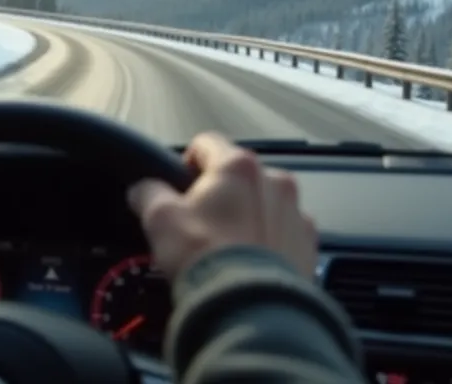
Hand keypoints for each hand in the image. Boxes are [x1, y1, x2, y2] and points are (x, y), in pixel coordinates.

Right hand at [127, 132, 317, 279]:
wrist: (250, 307)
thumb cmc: (206, 258)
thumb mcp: (160, 220)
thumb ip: (149, 194)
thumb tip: (143, 191)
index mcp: (237, 166)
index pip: (208, 143)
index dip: (188, 160)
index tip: (181, 180)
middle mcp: (274, 181)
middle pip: (241, 176)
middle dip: (222, 193)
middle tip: (202, 222)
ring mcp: (297, 213)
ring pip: (267, 204)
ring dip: (250, 216)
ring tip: (230, 247)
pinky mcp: (309, 244)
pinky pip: (285, 234)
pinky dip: (270, 242)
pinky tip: (252, 264)